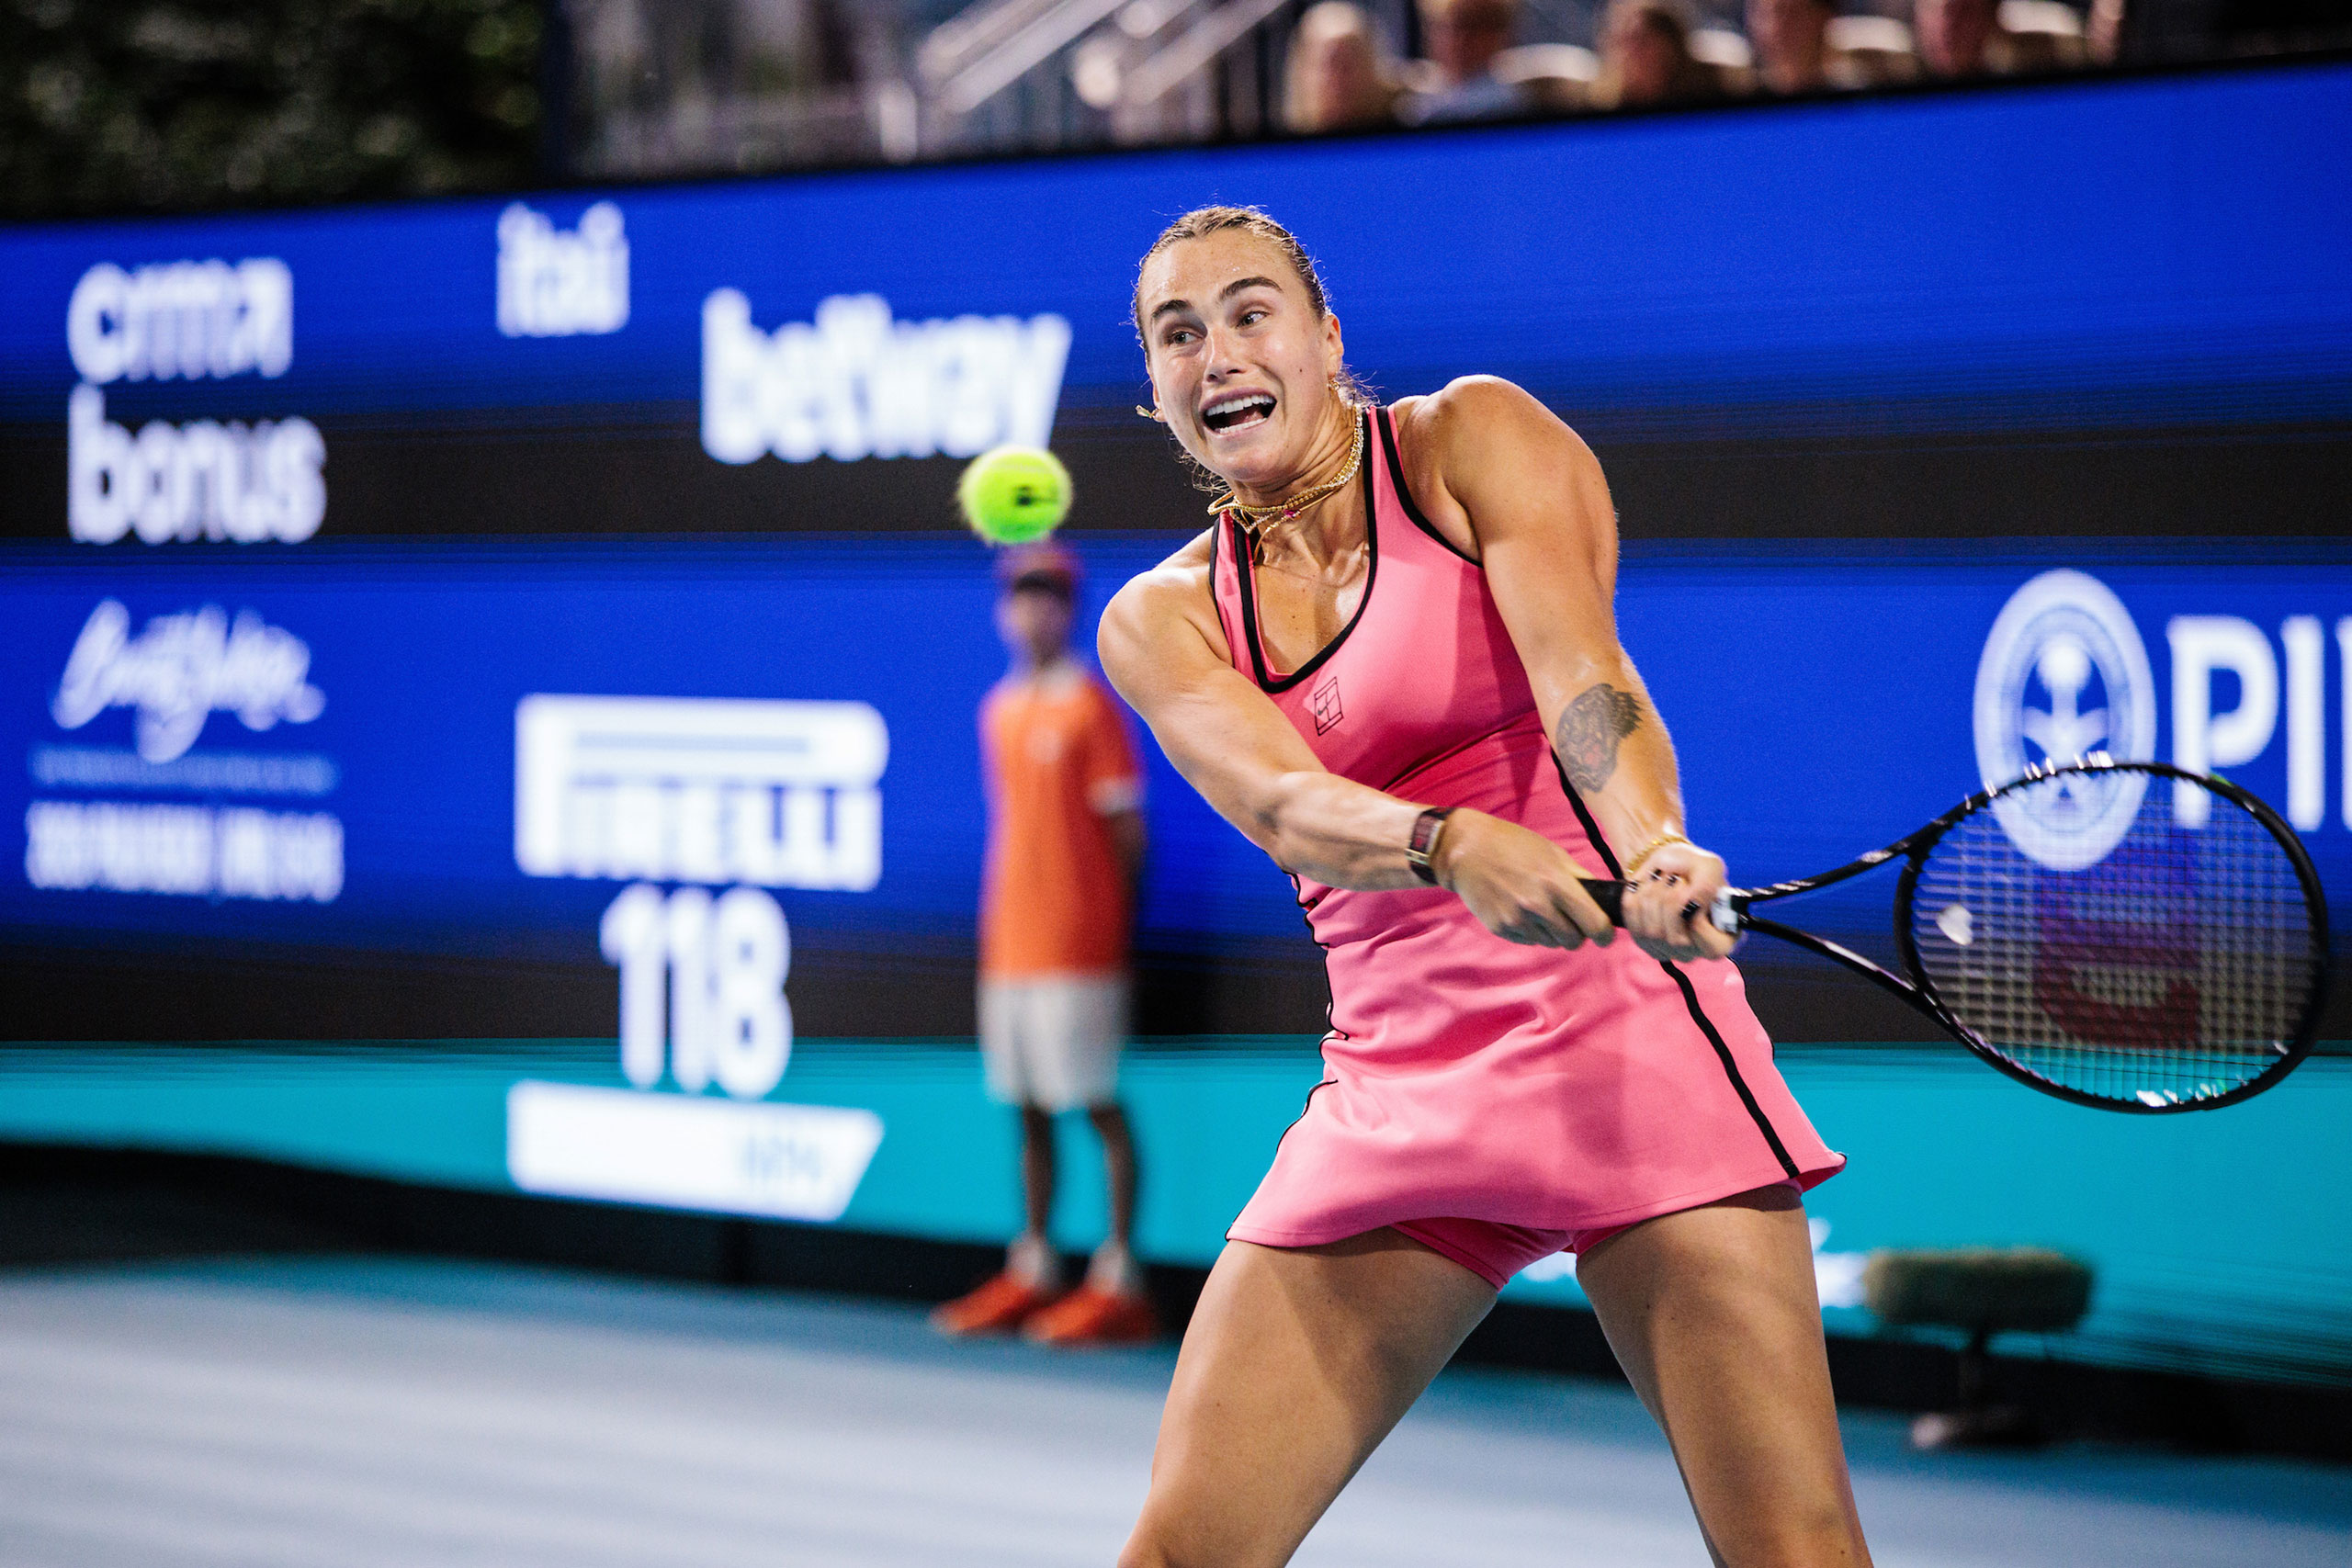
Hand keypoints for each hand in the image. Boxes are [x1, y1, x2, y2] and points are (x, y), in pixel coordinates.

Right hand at [1433, 810, 1616, 949]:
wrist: (1465, 850)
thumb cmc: (1513, 845)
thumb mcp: (1552, 853)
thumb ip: (1579, 878)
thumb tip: (1602, 901)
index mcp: (1556, 884)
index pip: (1594, 924)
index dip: (1604, 933)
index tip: (1604, 934)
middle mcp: (1538, 906)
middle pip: (1574, 940)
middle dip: (1577, 933)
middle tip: (1569, 919)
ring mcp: (1517, 920)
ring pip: (1551, 943)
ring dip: (1553, 932)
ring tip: (1540, 909)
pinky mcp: (1501, 928)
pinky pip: (1529, 941)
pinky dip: (1532, 931)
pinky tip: (1521, 910)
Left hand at [1620, 839, 1735, 961]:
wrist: (1667, 862)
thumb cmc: (1694, 867)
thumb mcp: (1709, 867)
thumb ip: (1706, 887)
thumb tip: (1691, 907)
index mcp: (1723, 937)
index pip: (1713, 947)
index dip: (1698, 918)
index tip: (1692, 889)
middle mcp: (1695, 950)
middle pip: (1676, 939)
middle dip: (1671, 900)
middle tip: (1675, 877)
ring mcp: (1667, 949)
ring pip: (1651, 931)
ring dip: (1653, 894)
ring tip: (1662, 878)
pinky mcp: (1642, 940)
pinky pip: (1633, 922)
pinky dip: (1637, 897)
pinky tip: (1648, 886)